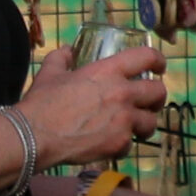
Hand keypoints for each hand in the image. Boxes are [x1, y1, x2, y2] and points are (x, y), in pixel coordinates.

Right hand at [19, 44, 165, 166]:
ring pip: (151, 122)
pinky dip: (123, 145)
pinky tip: (112, 145)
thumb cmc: (43, 102)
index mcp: (108, 71)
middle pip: (158, 92)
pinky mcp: (119, 143)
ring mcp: (123, 120)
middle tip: (148, 102)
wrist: (36, 135)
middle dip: (156, 97)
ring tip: (136, 127)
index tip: (159, 67)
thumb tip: (68, 50)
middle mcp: (122, 93)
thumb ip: (62, 58)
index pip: (147, 58)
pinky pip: (131, 145)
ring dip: (144, 124)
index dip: (158, 61)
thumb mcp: (51, 73)